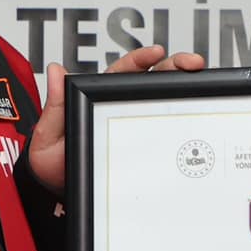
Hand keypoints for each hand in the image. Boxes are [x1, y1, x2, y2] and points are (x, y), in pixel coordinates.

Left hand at [28, 45, 206, 191]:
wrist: (68, 198)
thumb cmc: (56, 169)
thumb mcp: (49, 138)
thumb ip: (56, 106)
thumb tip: (56, 70)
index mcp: (99, 100)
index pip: (122, 73)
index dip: (140, 59)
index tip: (156, 52)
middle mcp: (121, 109)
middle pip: (153, 81)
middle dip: (175, 66)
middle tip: (192, 63)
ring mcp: (137, 125)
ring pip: (165, 101)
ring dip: (185, 88)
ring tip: (201, 81)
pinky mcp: (149, 147)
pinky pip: (169, 129)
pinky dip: (185, 118)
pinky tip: (199, 114)